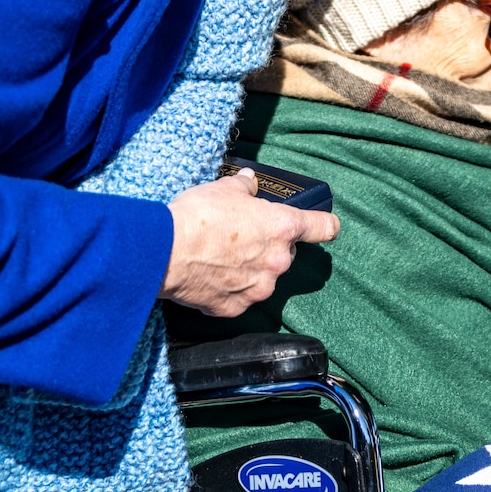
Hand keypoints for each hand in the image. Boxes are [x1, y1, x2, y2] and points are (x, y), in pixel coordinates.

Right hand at [160, 169, 339, 316]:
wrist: (165, 251)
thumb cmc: (198, 216)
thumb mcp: (225, 189)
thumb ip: (244, 187)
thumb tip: (248, 183)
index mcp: (283, 228)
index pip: (323, 227)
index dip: (325, 225)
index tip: (325, 227)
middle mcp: (277, 261)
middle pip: (284, 254)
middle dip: (267, 246)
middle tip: (239, 237)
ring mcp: (258, 288)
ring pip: (262, 278)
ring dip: (248, 270)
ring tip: (218, 257)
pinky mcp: (234, 308)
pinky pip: (237, 298)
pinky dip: (226, 290)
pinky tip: (208, 277)